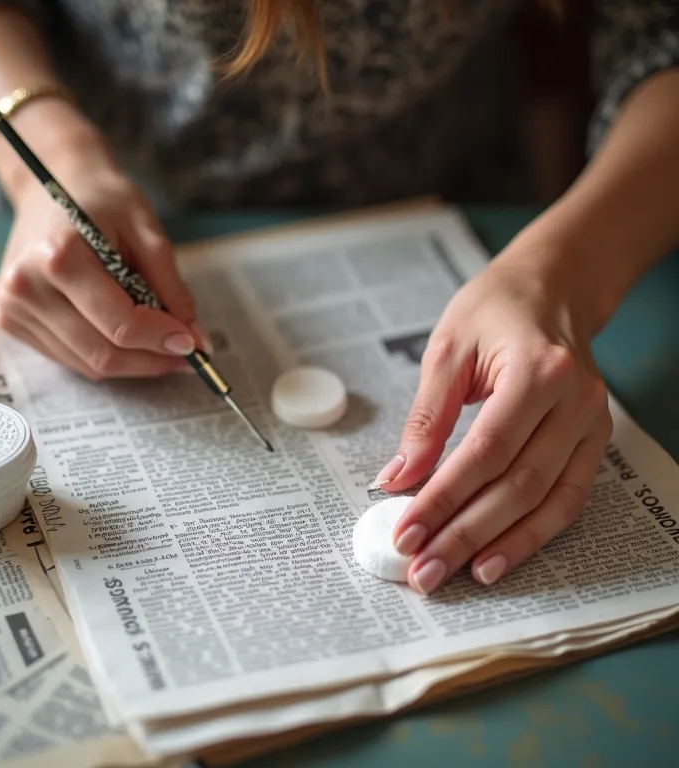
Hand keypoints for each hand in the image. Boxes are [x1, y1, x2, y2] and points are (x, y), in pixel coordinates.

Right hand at [0, 129, 207, 380]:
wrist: (52, 182)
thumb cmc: (104, 201)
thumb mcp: (147, 233)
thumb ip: (171, 288)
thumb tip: (194, 340)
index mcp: (59, 256)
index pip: (121, 324)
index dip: (162, 339)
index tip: (194, 344)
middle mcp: (27, 287)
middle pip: (104, 353)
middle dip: (152, 360)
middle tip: (187, 354)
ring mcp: (13, 307)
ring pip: (89, 365)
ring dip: (134, 364)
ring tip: (162, 347)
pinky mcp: (11, 320)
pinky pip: (71, 359)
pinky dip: (107, 357)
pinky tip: (127, 339)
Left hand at [374, 250, 612, 593]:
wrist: (551, 288)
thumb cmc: (494, 310)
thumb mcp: (448, 350)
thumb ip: (426, 418)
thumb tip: (398, 477)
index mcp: (537, 370)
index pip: (485, 451)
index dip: (444, 498)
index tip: (406, 532)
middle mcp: (575, 401)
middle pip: (517, 485)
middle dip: (465, 534)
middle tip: (423, 570)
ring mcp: (592, 423)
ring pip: (547, 501)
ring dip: (500, 545)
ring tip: (456, 575)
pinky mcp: (593, 440)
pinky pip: (567, 498)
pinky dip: (534, 533)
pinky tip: (498, 558)